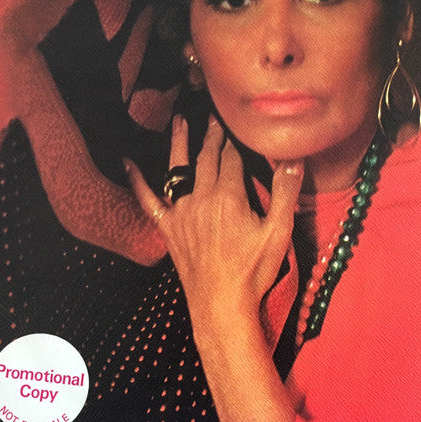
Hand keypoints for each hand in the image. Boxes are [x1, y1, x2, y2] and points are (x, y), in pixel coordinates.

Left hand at [126, 115, 303, 328]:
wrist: (221, 305)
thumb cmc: (253, 271)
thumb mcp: (278, 232)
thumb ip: (285, 192)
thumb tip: (294, 158)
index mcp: (229, 196)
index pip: (232, 157)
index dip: (235, 139)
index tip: (236, 122)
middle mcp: (202, 198)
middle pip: (207, 158)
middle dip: (212, 135)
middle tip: (213, 116)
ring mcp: (182, 213)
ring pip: (179, 169)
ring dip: (180, 143)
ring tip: (179, 120)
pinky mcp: (169, 229)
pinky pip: (149, 201)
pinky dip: (137, 182)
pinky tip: (126, 164)